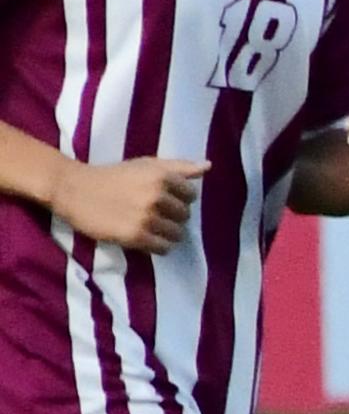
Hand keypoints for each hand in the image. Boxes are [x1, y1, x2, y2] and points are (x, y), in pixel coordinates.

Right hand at [45, 155, 202, 253]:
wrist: (74, 189)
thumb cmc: (112, 175)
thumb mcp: (145, 165)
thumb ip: (179, 166)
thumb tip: (209, 166)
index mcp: (162, 176)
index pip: (191, 195)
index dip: (180, 199)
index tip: (165, 200)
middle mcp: (157, 196)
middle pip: (185, 216)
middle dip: (174, 217)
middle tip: (156, 215)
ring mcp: (146, 217)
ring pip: (177, 234)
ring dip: (168, 233)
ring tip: (152, 228)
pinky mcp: (135, 236)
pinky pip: (163, 248)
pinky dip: (159, 246)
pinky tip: (147, 239)